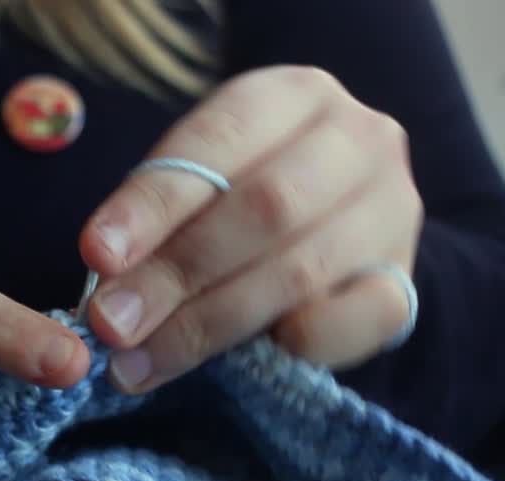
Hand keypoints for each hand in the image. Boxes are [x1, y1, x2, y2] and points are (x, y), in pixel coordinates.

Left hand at [79, 65, 423, 391]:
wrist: (336, 221)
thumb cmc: (241, 195)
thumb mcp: (199, 180)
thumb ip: (158, 219)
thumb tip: (107, 288)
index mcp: (292, 95)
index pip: (217, 141)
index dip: (152, 203)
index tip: (97, 254)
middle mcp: (357, 139)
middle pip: (263, 209)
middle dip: (174, 275)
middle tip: (111, 324)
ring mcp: (394, 209)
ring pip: (299, 271)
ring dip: (209, 325)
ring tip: (141, 363)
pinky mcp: (408, 281)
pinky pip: (357, 320)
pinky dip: (297, 343)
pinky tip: (243, 360)